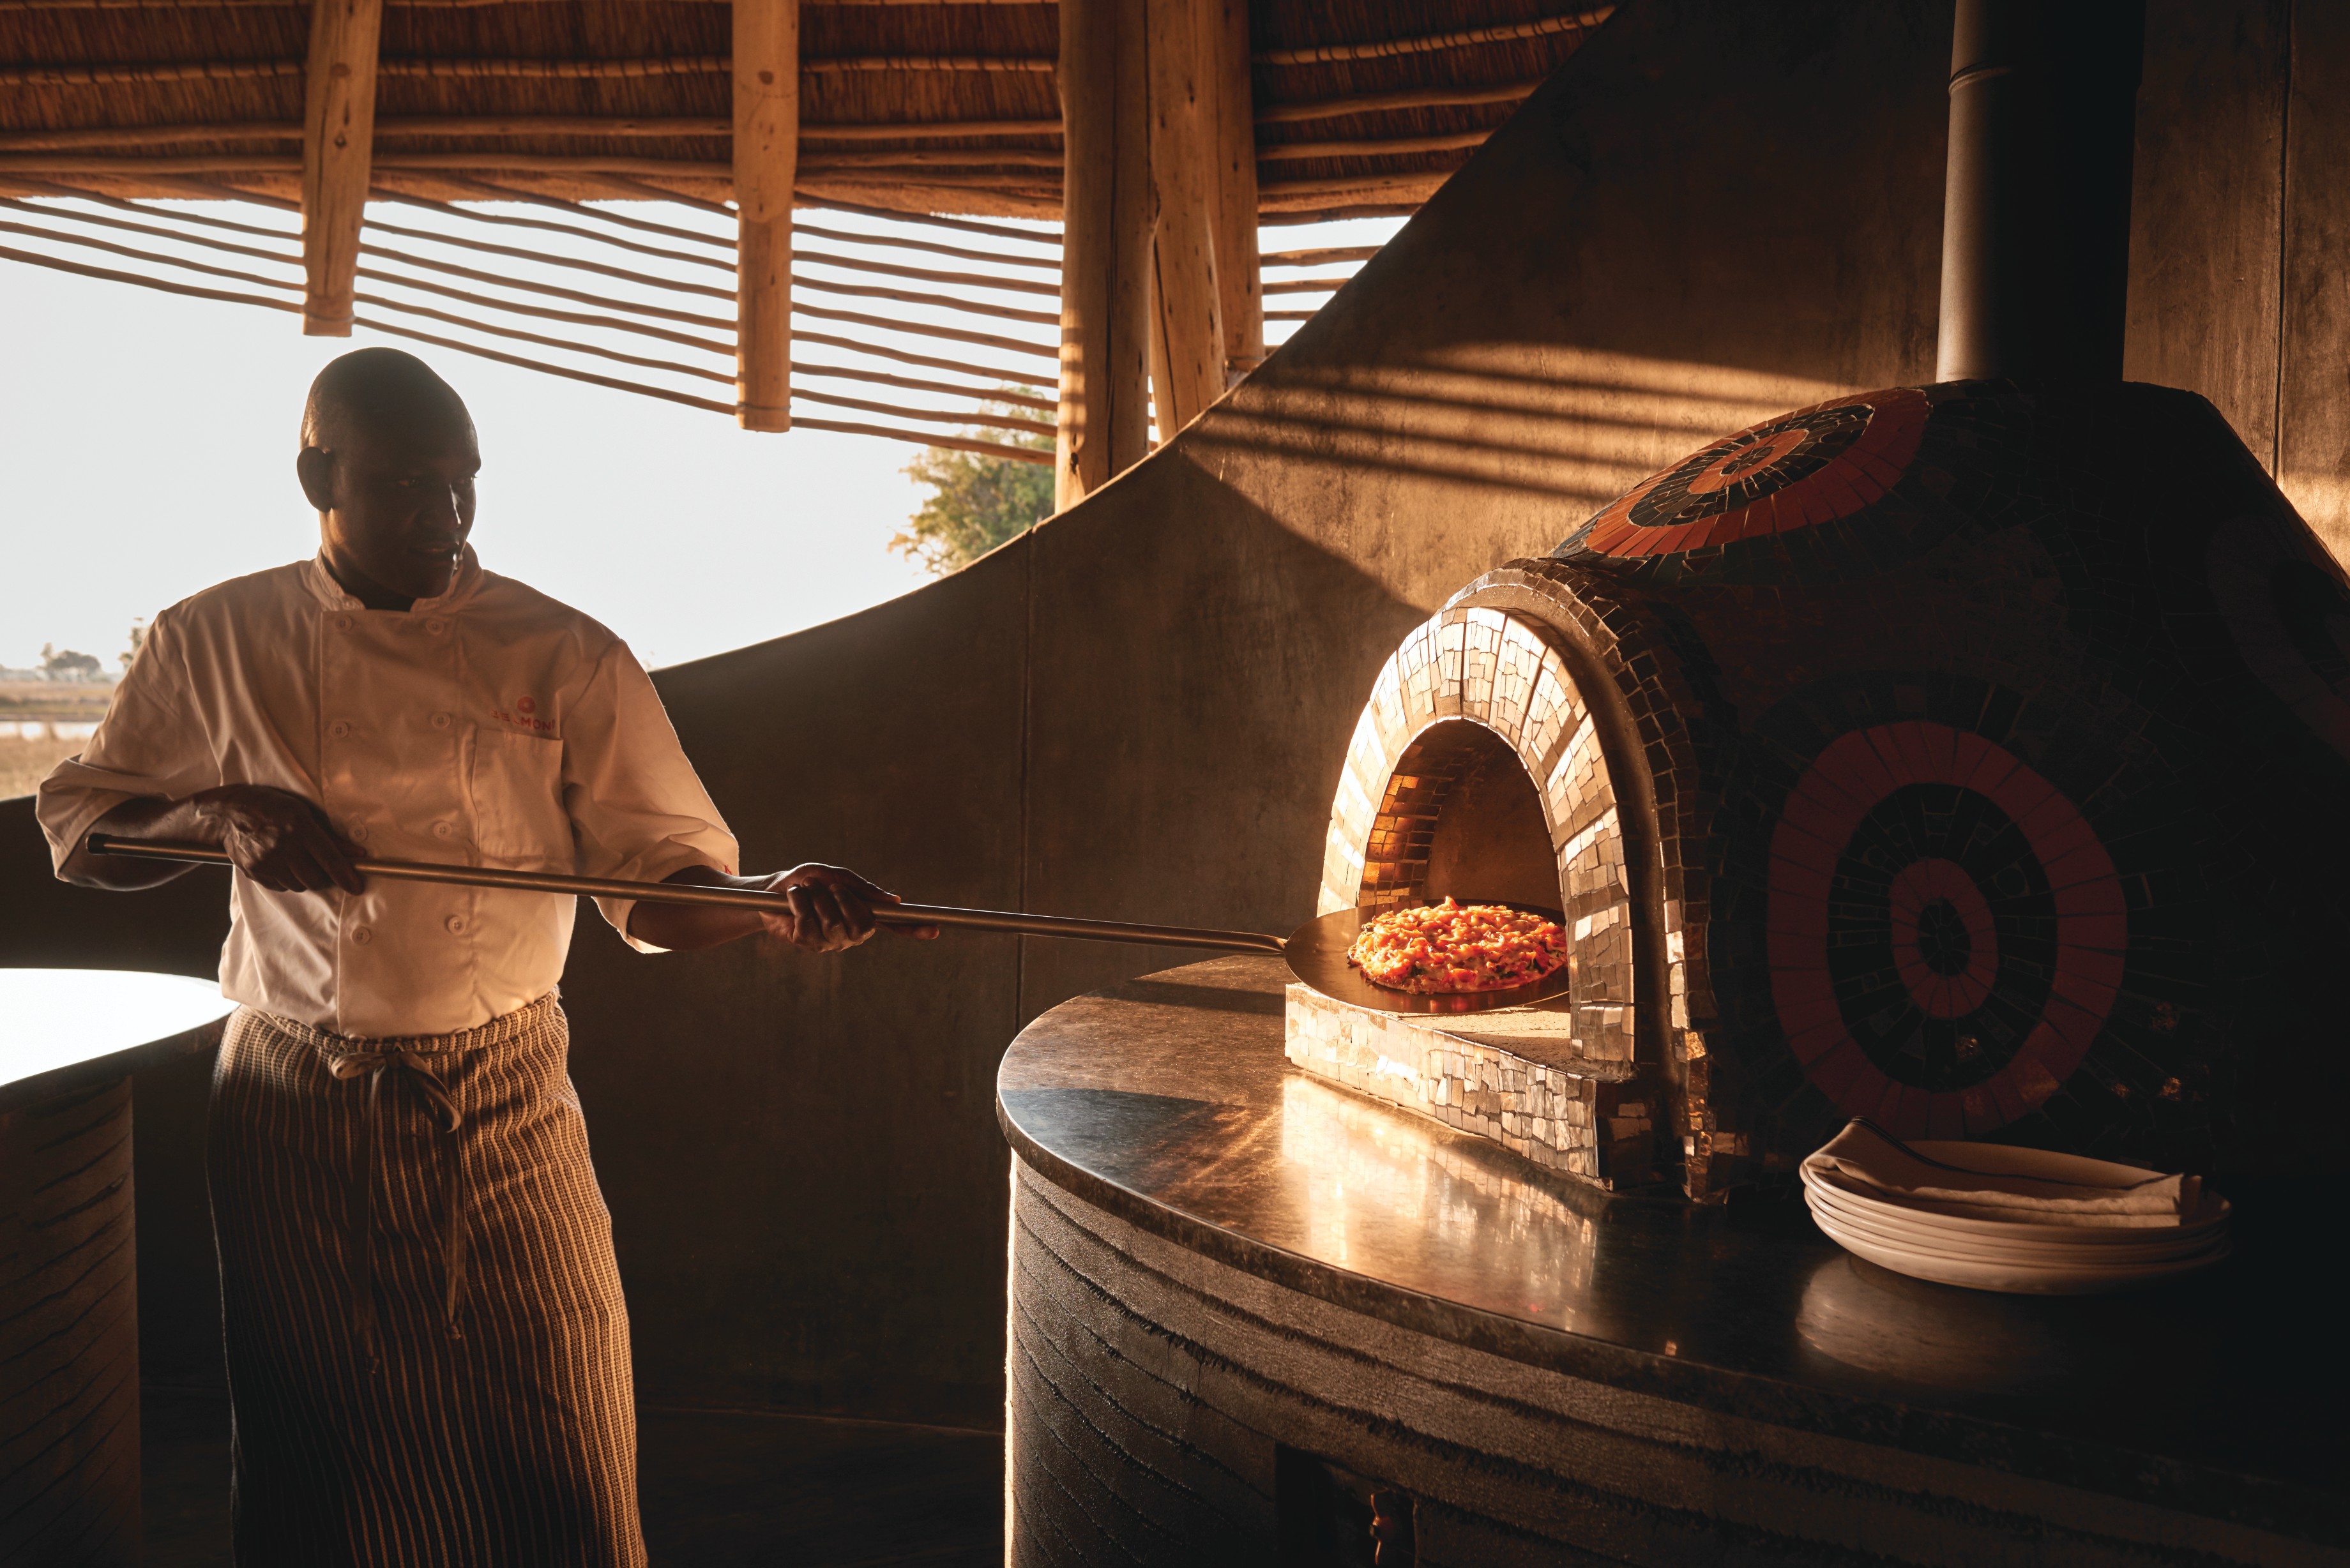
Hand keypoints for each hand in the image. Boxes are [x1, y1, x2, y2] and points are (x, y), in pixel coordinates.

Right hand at [193, 784, 364, 894]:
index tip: (357, 887)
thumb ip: (330, 836)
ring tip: (301, 862)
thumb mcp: (302, 811)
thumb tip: (357, 853)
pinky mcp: (254, 871)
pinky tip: (284, 864)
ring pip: (298, 885)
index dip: (346, 876)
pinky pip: (280, 887)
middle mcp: (282, 846)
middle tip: (327, 870)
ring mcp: (266, 861)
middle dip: (326, 879)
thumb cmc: (269, 806)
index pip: (329, 859)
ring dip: (306, 879)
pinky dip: (288, 880)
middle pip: (315, 879)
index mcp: (299, 827)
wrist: (226, 813)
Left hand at [754, 864, 938, 952]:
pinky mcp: (806, 944)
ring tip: (804, 890)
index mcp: (861, 915)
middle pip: (861, 924)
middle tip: (828, 887)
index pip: (893, 925)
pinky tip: (792, 901)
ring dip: (816, 899)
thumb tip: (893, 901)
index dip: (913, 928)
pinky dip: (798, 903)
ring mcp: (829, 942)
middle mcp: (849, 933)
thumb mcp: (834, 876)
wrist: (771, 890)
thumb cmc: (807, 882)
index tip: (934, 929)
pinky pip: (808, 924)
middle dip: (843, 900)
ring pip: (833, 924)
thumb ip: (861, 888)